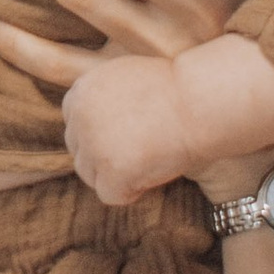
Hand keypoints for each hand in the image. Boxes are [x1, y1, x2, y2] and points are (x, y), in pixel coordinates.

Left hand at [55, 55, 202, 207]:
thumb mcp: (127, 78)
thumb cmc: (177, 88)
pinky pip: (109, 194)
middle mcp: (80, 117)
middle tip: (140, 152)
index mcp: (83, 90)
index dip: (101, 133)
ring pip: (90, 175)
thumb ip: (105, 99)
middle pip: (80, 151)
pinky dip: (130, 192)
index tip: (126, 136)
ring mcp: (94, 146)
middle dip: (106, 156)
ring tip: (148, 163)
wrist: (199, 101)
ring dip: (115, 175)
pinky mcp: (112, 171)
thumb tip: (100, 128)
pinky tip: (152, 177)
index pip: (75, 123)